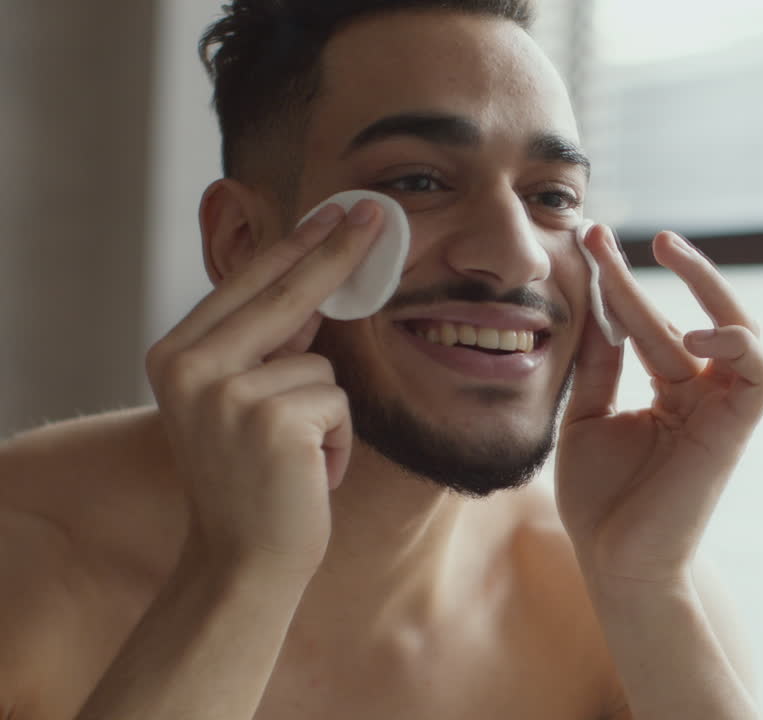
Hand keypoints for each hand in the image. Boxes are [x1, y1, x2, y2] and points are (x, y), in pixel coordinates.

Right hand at [145, 200, 380, 577]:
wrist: (243, 562)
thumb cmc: (252, 480)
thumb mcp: (238, 402)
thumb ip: (263, 347)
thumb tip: (315, 285)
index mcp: (175, 355)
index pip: (247, 284)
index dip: (297, 244)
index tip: (333, 210)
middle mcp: (191, 368)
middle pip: (285, 294)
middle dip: (335, 251)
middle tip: (371, 211)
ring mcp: (229, 393)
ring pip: (322, 363)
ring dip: (328, 412)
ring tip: (298, 456)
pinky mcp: (273, 422)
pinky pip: (339, 403)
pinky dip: (339, 440)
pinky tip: (311, 473)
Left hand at [555, 228, 762, 588]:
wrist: (613, 560)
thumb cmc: (601, 500)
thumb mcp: (588, 417)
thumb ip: (602, 364)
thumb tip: (601, 303)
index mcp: (668, 391)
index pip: (649, 322)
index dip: (619, 282)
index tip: (589, 241)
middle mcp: (700, 393)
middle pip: (687, 315)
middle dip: (653, 271)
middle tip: (615, 233)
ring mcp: (721, 409)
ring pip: (739, 329)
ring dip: (709, 286)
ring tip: (668, 251)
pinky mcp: (736, 428)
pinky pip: (762, 373)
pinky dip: (737, 343)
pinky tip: (692, 333)